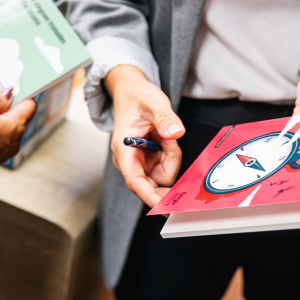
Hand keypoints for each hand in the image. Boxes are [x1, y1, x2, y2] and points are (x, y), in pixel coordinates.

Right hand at [105, 65, 184, 207]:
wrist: (131, 90)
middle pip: (153, 183)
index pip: (136, 182)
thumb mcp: (154, 102)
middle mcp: (129, 160)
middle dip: (168, 167)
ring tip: (165, 135)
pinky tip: (165, 139)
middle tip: (170, 146)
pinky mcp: (147, 159)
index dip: (151, 198)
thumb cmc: (136, 96)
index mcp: (124, 150)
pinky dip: (170, 154)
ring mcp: (138, 162)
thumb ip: (166, 118)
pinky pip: (164, 167)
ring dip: (170, 157)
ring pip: (162, 175)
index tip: (165, 209)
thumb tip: (176, 133)